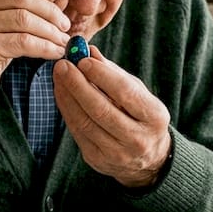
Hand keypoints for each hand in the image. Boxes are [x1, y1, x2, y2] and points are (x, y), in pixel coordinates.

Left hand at [53, 46, 172, 187]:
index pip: (125, 93)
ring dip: (67, 96)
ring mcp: (116, 153)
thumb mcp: (137, 93)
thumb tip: (89, 51)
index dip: (102, 75)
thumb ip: (114, 74)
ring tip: (58, 76)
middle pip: (101, 109)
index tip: (83, 59)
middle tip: (63, 65)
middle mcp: (137, 138)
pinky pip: (76, 131)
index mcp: (154, 117)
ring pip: (85, 121)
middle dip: (78, 84)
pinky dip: (66, 109)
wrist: (147, 159)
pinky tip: (61, 93)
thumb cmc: (141, 117)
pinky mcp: (96, 159)